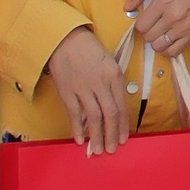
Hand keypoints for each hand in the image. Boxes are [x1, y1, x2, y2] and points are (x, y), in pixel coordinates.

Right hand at [45, 26, 135, 155]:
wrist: (64, 39)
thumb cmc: (88, 50)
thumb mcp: (109, 62)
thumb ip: (113, 83)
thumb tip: (114, 106)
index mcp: (114, 75)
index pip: (122, 105)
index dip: (123, 125)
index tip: (124, 138)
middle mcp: (101, 83)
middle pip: (110, 114)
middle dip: (112, 134)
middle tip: (112, 149)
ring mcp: (83, 88)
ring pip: (93, 117)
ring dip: (96, 136)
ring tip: (98, 150)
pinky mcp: (67, 91)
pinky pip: (74, 114)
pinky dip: (77, 128)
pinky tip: (79, 139)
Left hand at [124, 0, 189, 60]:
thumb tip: (127, 8)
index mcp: (162, 3)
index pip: (141, 26)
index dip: (140, 23)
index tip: (146, 19)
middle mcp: (173, 18)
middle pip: (148, 37)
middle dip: (147, 32)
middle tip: (153, 24)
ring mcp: (183, 28)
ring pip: (159, 46)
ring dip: (156, 41)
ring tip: (160, 32)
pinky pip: (174, 52)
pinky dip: (168, 49)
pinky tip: (168, 40)